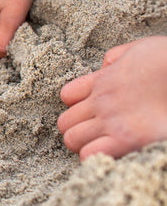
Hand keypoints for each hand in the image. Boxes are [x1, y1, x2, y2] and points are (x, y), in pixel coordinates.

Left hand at [58, 36, 166, 159]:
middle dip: (78, 129)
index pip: (67, 96)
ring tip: (104, 146)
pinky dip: (96, 157)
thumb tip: (107, 66)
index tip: (94, 111)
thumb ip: (118, 57)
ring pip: (72, 139)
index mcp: (102, 80)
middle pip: (65, 122)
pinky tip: (113, 154)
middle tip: (98, 134)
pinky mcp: (126, 139)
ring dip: (84, 144)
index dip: (78, 106)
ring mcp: (111, 120)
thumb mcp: (140, 48)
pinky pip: (91, 154)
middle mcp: (101, 101)